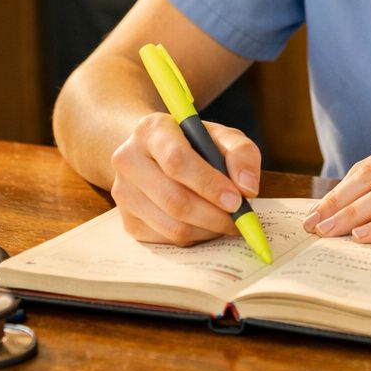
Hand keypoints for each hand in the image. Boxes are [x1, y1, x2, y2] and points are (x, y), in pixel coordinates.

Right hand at [109, 112, 261, 246]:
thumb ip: (241, 153)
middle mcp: (128, 160)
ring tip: (226, 222)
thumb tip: (247, 187)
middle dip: (214, 216)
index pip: (177, 161)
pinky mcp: (127, 220)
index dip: (209, 184)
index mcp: (152, 130)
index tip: (236, 201)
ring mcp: (123, 193)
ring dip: (207, 230)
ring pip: (171, 226)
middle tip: (239, 220)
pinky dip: (194, 238)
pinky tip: (205, 224)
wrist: (154, 154)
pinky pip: (166, 239)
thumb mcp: (221, 136)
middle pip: (174, 200)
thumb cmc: (193, 144)